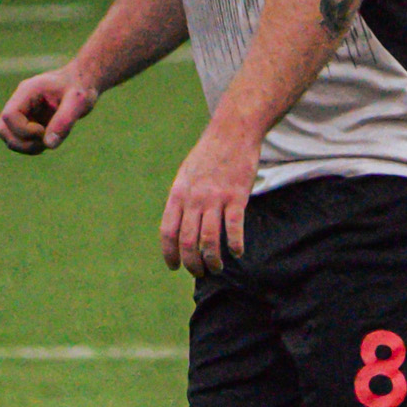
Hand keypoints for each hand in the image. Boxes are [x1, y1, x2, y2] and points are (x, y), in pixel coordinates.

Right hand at [0, 66, 98, 154]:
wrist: (83, 81)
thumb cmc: (81, 86)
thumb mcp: (78, 101)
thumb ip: (64, 121)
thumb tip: (49, 145)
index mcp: (27, 91)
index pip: (9, 116)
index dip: (24, 130)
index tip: (45, 130)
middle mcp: (20, 102)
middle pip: (3, 129)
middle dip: (21, 143)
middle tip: (44, 142)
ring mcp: (24, 113)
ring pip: (9, 136)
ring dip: (26, 146)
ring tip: (49, 141)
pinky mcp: (31, 122)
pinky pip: (22, 140)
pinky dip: (33, 146)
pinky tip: (51, 139)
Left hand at [161, 127, 259, 276]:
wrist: (231, 133)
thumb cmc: (210, 155)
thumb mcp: (186, 175)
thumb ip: (183, 200)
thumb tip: (180, 224)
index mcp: (178, 194)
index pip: (168, 231)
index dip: (170, 253)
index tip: (174, 267)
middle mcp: (194, 199)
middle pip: (188, 240)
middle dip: (192, 263)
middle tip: (200, 273)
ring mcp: (215, 198)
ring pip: (209, 239)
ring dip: (213, 260)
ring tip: (217, 268)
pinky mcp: (236, 197)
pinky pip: (234, 228)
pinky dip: (235, 245)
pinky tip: (238, 253)